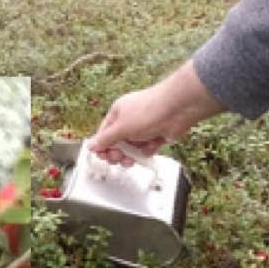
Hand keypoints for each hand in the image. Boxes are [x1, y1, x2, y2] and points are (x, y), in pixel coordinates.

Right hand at [88, 60, 224, 165]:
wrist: (177, 108)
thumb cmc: (148, 111)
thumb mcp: (121, 128)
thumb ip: (105, 139)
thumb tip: (91, 145)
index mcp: (117, 113)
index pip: (104, 133)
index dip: (102, 147)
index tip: (103, 157)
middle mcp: (129, 120)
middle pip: (118, 143)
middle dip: (117, 153)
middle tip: (119, 159)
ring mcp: (143, 128)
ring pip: (132, 148)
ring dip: (132, 154)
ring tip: (132, 159)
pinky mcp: (156, 135)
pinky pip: (147, 148)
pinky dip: (147, 150)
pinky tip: (150, 147)